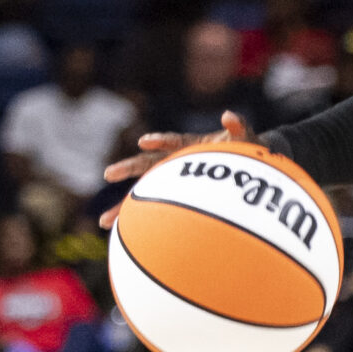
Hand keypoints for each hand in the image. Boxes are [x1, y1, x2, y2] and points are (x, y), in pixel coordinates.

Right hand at [98, 112, 252, 226]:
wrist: (248, 168)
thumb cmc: (246, 150)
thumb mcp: (246, 138)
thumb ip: (239, 127)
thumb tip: (229, 116)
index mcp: (192, 145)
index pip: (174, 142)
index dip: (161, 140)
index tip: (146, 141)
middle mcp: (176, 162)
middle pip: (148, 165)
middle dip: (128, 168)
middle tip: (107, 174)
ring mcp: (172, 180)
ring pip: (144, 192)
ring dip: (123, 206)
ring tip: (104, 222)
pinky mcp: (174, 195)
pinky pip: (153, 209)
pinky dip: (139, 221)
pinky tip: (122, 236)